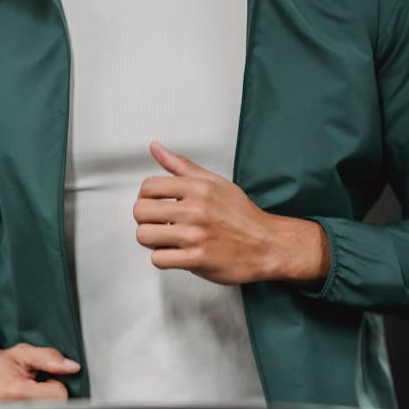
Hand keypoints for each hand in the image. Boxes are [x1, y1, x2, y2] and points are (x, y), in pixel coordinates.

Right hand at [0, 322, 80, 402]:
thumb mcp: (23, 353)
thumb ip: (49, 357)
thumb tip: (72, 367)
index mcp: (12, 391)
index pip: (58, 396)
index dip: (55, 385)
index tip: (43, 380)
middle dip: (49, 397)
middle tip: (36, 387)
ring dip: (42, 405)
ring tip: (30, 395)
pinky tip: (26, 405)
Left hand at [133, 141, 329, 286]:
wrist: (267, 244)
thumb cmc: (242, 215)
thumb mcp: (214, 182)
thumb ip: (182, 166)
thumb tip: (156, 148)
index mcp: (198, 188)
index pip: (149, 186)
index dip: (145, 196)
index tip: (153, 203)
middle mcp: (195, 210)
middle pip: (141, 211)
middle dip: (145, 218)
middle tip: (157, 222)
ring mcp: (195, 235)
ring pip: (144, 235)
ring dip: (152, 239)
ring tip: (165, 237)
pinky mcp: (196, 259)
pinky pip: (158, 259)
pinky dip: (163, 258)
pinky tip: (175, 252)